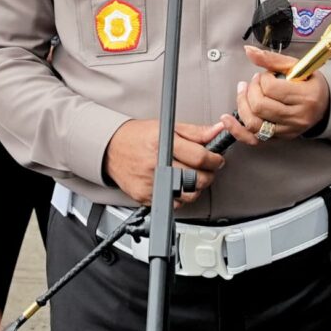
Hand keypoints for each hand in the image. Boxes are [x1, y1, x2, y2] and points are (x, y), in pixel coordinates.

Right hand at [103, 117, 228, 206]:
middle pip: (197, 179)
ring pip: (188, 195)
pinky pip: (174, 204)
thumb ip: (195, 132)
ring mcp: (151, 183)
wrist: (111, 149)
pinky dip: (179, 197)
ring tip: (192, 177)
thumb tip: (218, 130)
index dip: (215, 160)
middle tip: (207, 169)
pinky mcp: (145, 197)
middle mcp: (157, 164)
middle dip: (209, 175)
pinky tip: (176, 185)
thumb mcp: (166, 127)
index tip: (216, 159)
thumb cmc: (138, 137)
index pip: (200, 157)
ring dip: (196, 188)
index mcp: (164, 144)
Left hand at [226, 45, 330, 143]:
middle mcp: (298, 117)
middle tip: (254, 83)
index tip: (266, 76)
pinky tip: (227, 120)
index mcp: (306, 96)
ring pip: (254, 123)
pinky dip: (237, 130)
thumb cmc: (309, 84)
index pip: (271, 88)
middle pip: (260, 106)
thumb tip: (248, 51)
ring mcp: (288, 131)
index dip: (262, 79)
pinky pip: (254, 139)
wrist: (323, 105)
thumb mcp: (296, 67)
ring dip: (242, 104)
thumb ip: (271, 59)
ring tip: (244, 93)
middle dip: (250, 91)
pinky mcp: (280, 139)